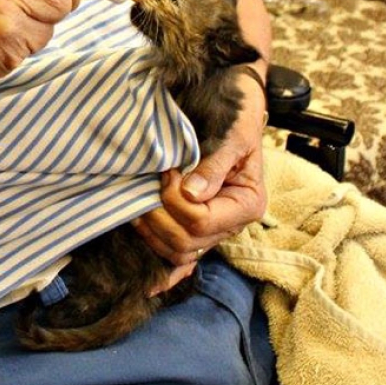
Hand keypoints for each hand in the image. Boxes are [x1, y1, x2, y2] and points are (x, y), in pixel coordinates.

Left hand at [132, 85, 267, 266]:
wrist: (235, 101)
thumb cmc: (236, 113)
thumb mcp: (233, 133)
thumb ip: (214, 164)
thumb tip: (192, 193)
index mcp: (247, 204)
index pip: (202, 222)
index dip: (175, 201)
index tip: (167, 171)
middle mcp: (232, 223)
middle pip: (187, 243)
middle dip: (158, 217)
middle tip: (147, 186)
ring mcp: (215, 228)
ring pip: (179, 252)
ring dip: (152, 233)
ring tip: (137, 204)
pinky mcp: (197, 224)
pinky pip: (183, 259)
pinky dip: (168, 272)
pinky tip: (151, 283)